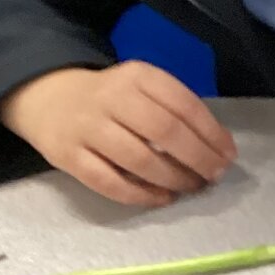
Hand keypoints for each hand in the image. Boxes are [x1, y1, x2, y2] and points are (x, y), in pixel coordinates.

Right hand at [0, 63, 236, 206]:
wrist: (46, 96)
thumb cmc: (112, 97)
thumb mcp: (143, 87)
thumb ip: (176, 109)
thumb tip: (218, 148)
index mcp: (138, 76)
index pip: (184, 104)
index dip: (212, 133)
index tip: (228, 155)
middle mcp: (112, 98)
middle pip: (165, 131)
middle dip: (198, 158)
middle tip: (214, 175)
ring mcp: (87, 128)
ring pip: (138, 159)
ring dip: (173, 178)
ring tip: (191, 187)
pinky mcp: (67, 156)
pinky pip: (108, 182)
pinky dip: (140, 195)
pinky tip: (162, 198)